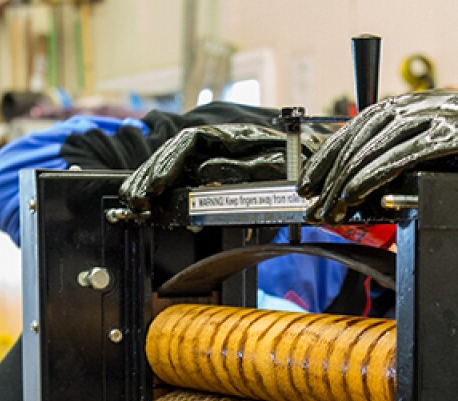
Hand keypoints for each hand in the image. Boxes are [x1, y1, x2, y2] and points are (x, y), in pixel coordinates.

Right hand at [119, 123, 322, 216]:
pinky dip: (166, 196)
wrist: (322, 167)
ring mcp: (216, 160)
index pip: (189, 143)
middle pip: (173, 155)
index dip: (169, 163)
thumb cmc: (308, 162)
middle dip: (150, 177)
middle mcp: (219, 145)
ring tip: (134, 204)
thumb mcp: (284, 164)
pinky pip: (185, 184)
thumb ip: (248, 168)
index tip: (158, 185)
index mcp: (233, 136)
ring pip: (174, 169)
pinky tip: (155, 208)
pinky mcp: (216, 179)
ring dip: (152, 185)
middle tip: (135, 200)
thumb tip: (206, 171)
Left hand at [298, 90, 457, 222]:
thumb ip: (407, 172)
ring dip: (353, 175)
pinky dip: (383, 172)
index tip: (309, 181)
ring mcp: (447, 114)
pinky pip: (413, 151)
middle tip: (313, 201)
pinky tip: (364, 191)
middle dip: (335, 170)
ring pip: (384, 140)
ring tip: (334, 203)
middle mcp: (429, 104)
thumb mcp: (441, 164)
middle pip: (366, 133)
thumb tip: (367, 199)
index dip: (332, 154)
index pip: (362, 126)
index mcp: (419, 108)